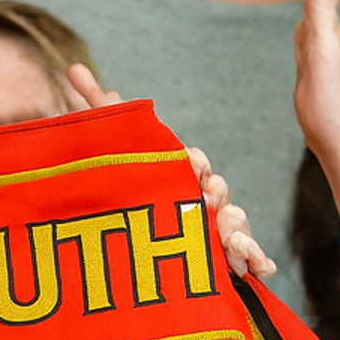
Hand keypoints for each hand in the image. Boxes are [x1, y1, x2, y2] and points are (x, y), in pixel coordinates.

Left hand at [68, 63, 274, 278]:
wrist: (133, 243)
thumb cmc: (130, 191)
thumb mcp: (112, 155)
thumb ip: (99, 113)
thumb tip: (75, 68)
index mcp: (180, 173)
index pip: (190, 162)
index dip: (191, 164)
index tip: (187, 167)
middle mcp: (203, 196)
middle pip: (218, 189)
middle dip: (215, 193)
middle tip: (206, 200)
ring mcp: (216, 227)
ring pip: (236, 221)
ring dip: (236, 229)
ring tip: (230, 240)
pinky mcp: (227, 259)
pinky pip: (251, 257)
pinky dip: (259, 261)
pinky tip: (265, 271)